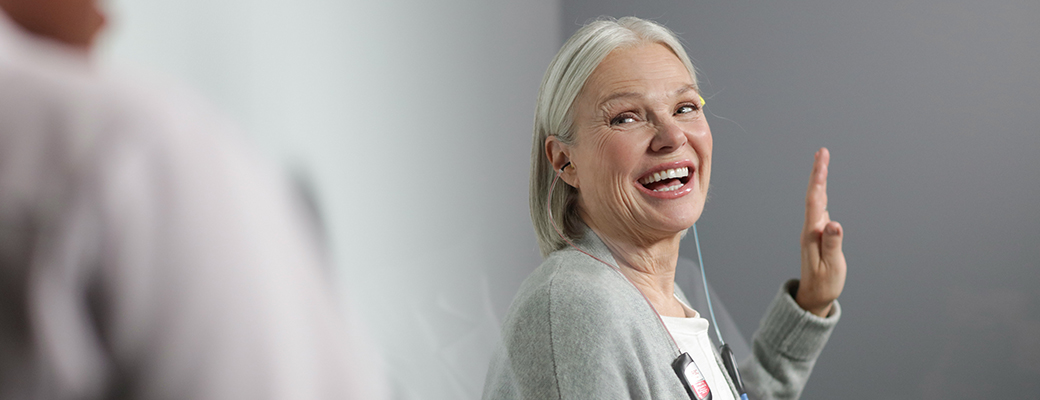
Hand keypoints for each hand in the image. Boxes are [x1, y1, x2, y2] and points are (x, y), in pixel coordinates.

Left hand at [796, 148, 845, 316]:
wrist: (813, 297)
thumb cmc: (824, 284)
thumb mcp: (831, 266)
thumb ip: (832, 244)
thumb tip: (834, 223)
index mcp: (812, 234)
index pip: (816, 201)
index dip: (819, 179)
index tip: (822, 160)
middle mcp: (811, 229)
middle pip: (815, 196)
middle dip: (818, 173)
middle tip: (822, 151)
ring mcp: (814, 232)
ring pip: (817, 201)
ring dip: (820, 181)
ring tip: (822, 162)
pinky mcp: (818, 236)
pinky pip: (820, 210)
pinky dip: (822, 195)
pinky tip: (822, 188)